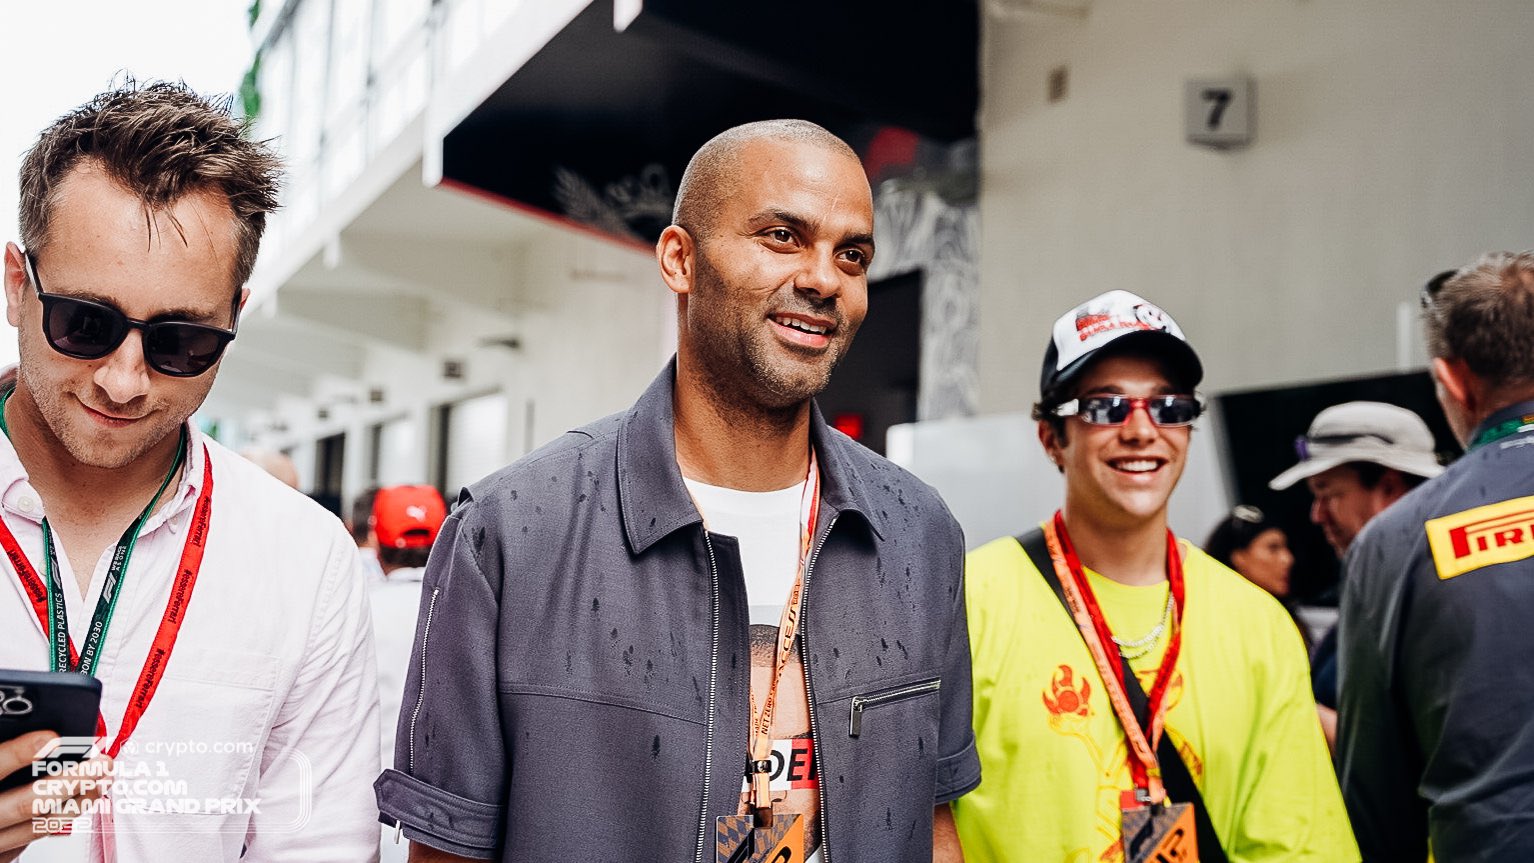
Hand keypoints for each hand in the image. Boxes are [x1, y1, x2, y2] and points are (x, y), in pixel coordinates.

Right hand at [0, 731, 111, 855]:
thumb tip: (35, 725)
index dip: (19, 753)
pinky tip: (82, 798)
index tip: (51, 737)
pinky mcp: (0, 854)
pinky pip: (34, 835)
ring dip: (78, 800)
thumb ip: (0, 744)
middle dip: (70, 780)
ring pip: (38, 824)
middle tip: (100, 762)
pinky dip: (61, 815)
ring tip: (103, 777)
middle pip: (27, 802)